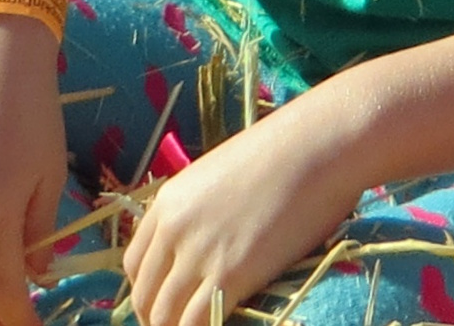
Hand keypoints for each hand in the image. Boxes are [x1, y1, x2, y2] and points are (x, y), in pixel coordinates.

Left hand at [123, 93, 365, 325]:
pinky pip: (197, 322)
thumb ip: (202, 210)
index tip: (167, 301)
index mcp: (167, 202)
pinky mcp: (231, 274)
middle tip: (180, 324)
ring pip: (165, 315)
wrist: (319, 145)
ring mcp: (199, 253)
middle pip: (145, 295)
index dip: (147, 290)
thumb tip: (207, 242)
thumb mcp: (222, 175)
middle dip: (159, 317)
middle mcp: (174, 229)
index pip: (134, 265)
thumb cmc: (286, 152)